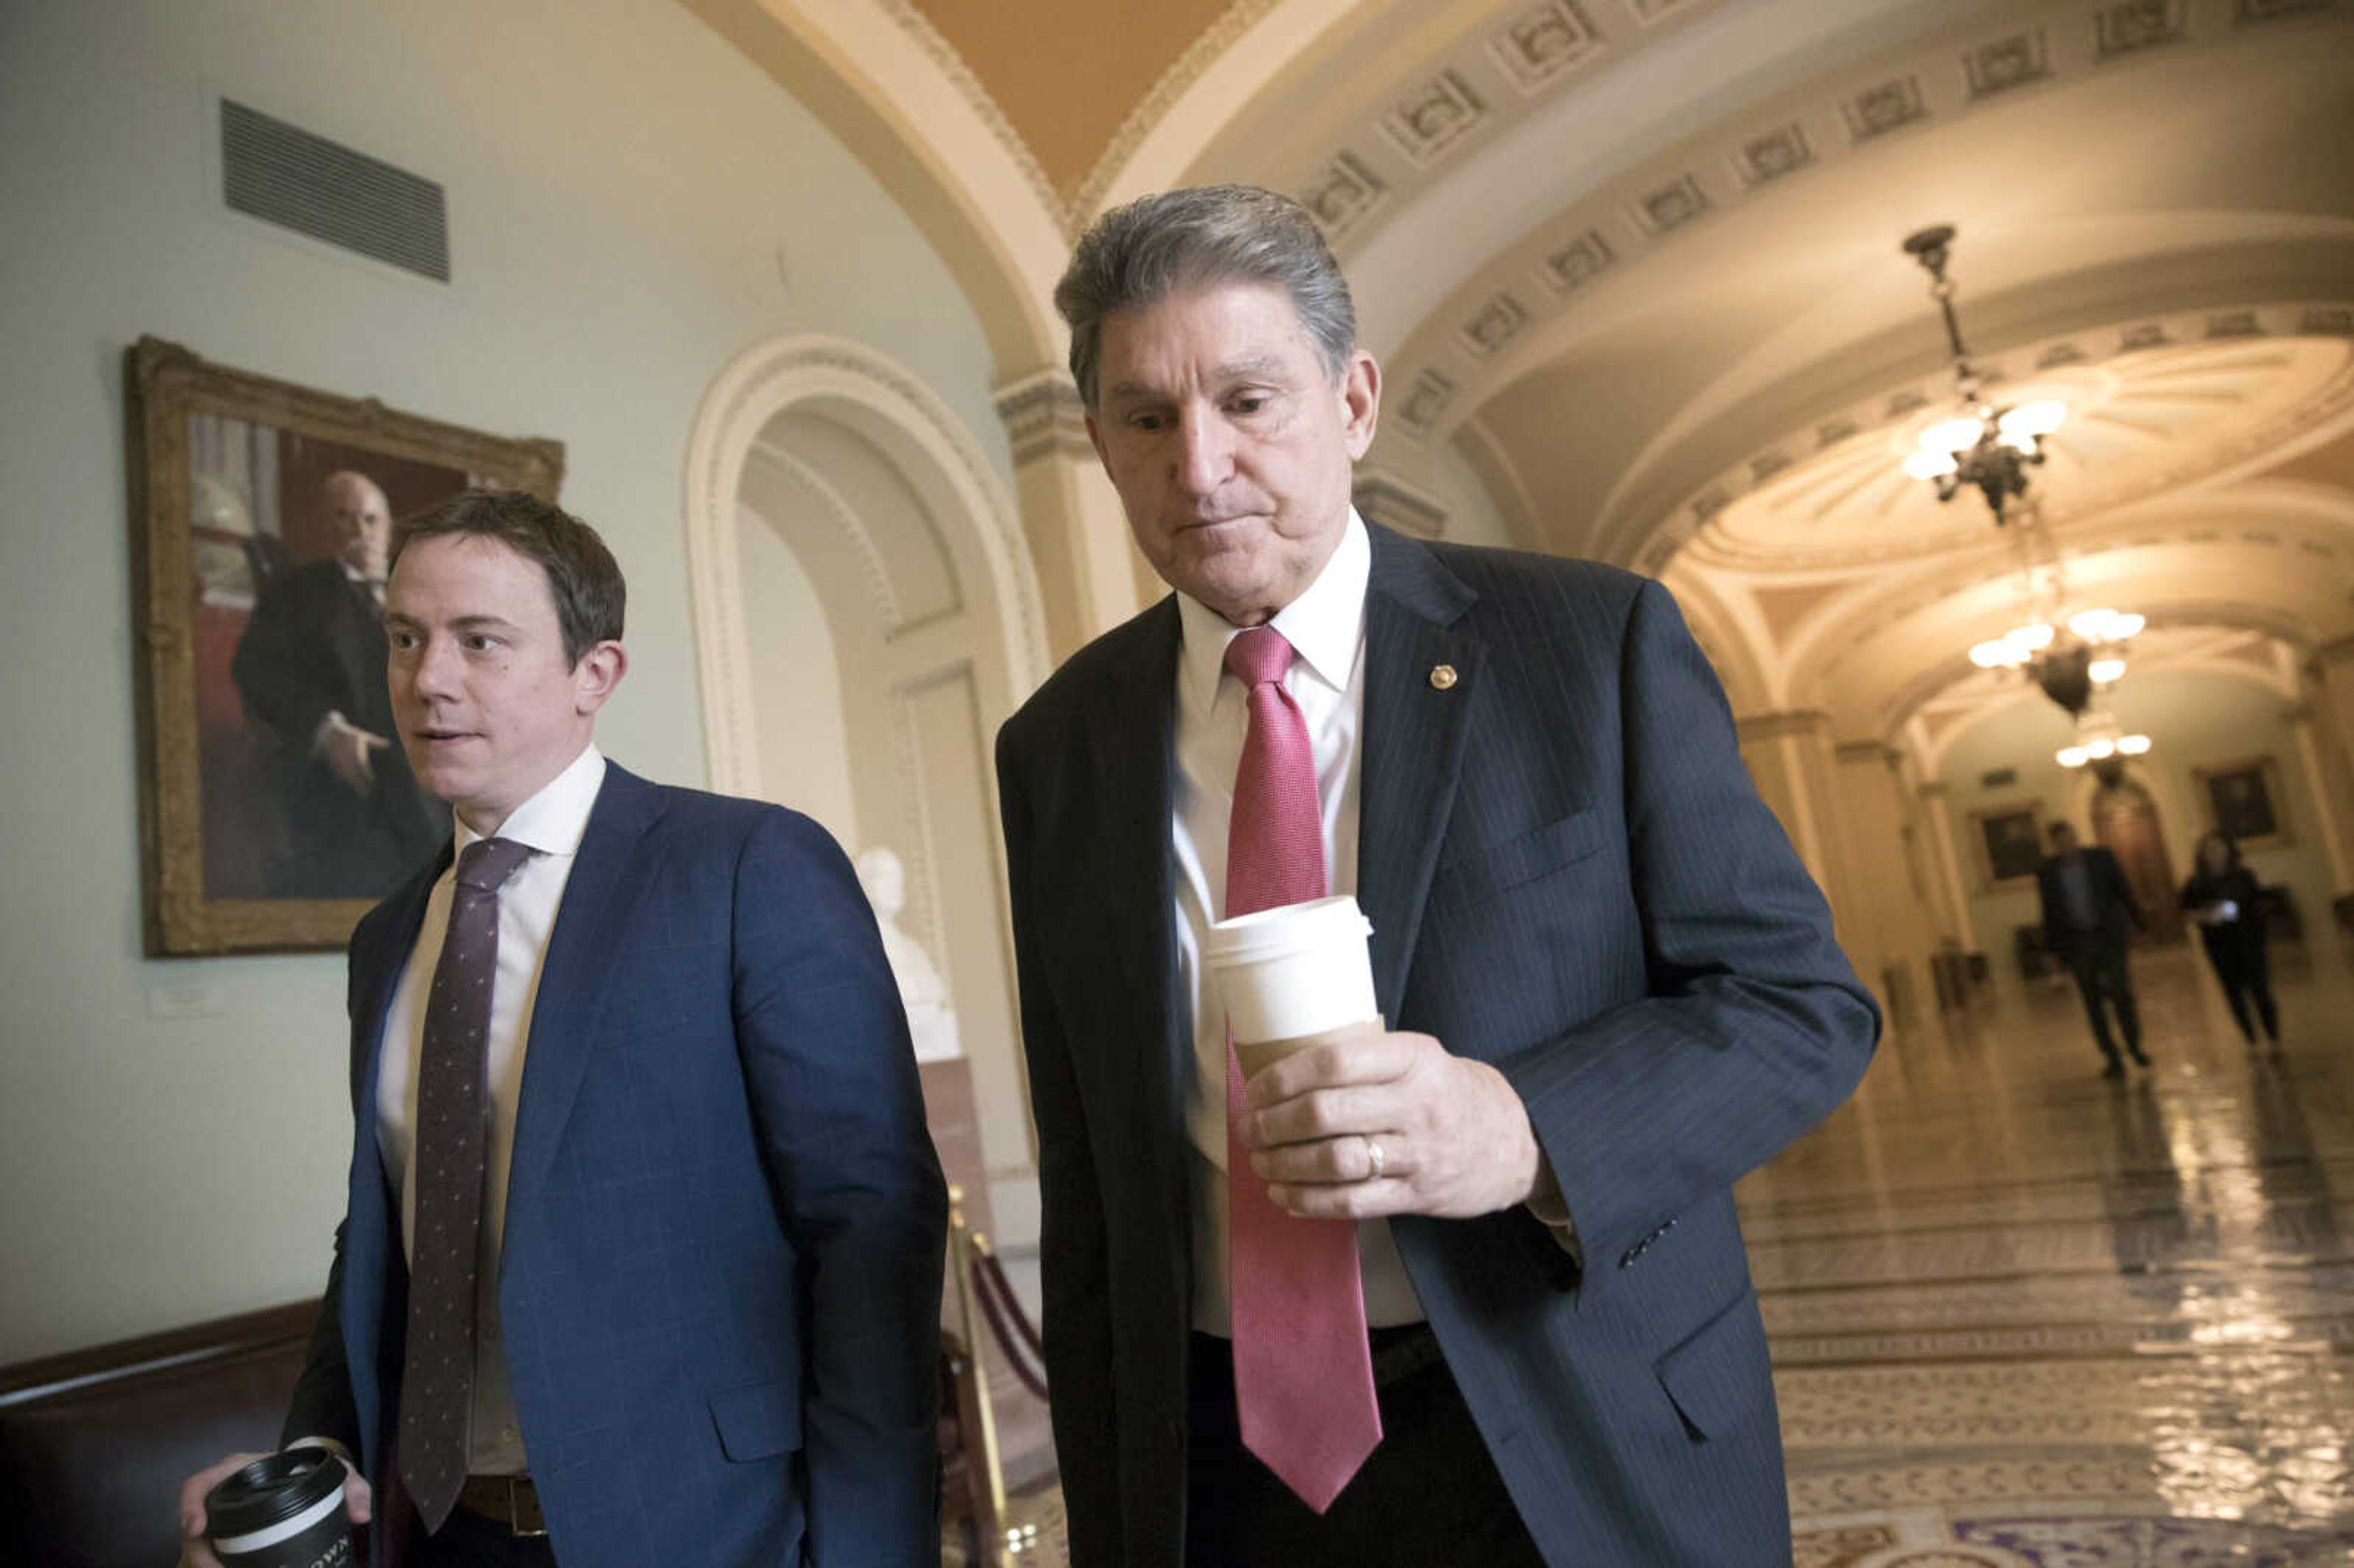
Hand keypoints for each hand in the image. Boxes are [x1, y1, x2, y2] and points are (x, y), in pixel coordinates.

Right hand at [177, 1450, 370, 1567]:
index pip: (198, 1484)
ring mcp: (216, 1521)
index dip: (191, 1506)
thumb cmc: (310, 1471)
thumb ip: (352, 1487)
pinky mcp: (220, 1541)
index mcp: (237, 1472)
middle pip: (192, 1530)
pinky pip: (205, 1559)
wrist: (301, 1475)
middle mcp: (220, 1496)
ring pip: (194, 1551)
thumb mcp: (334, 1474)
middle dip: (199, 1556)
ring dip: (203, 1565)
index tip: (196, 1530)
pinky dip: (212, 1566)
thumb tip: (362, 1515)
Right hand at [320, 715, 389, 793]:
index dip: (369, 777)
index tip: (373, 783)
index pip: (365, 770)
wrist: (329, 732)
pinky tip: (346, 782)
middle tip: (366, 795)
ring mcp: (339, 764)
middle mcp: (348, 761)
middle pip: (355, 777)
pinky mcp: (331, 764)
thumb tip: (388, 743)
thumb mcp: (363, 736)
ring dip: (351, 784)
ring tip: (358, 790)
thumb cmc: (349, 734)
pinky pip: (337, 774)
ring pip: (346, 777)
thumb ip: (376, 742)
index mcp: (357, 755)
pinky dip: (342, 779)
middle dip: (360, 786)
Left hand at [1240, 1029, 1541, 1220]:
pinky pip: (1353, 1203)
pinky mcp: (1420, 1196)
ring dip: (1285, 1165)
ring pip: (1335, 1162)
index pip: (1335, 1061)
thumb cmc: (1448, 1092)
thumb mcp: (1420, 1056)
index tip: (1256, 1089)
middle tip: (1250, 1128)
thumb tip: (1284, 1070)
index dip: (1283, 1076)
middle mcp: (1417, 1104)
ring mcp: (1420, 1154)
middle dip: (1273, 1124)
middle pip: (1326, 1113)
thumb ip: (1367, 1059)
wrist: (1515, 1141)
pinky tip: (1285, 1196)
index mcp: (1413, 1058)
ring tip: (1261, 1162)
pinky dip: (1309, 1202)